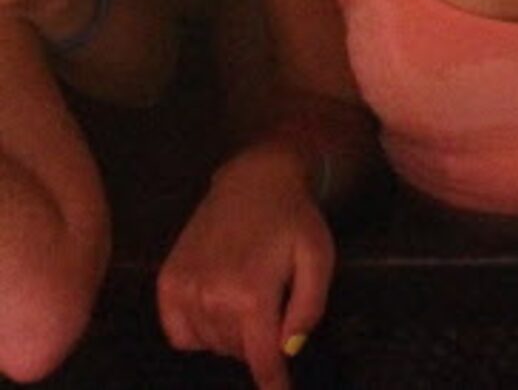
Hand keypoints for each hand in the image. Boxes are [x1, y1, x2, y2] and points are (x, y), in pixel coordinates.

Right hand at [157, 146, 335, 389]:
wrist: (253, 180)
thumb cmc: (293, 219)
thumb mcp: (318, 259)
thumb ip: (308, 309)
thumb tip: (287, 349)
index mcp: (251, 294)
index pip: (259, 357)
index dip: (272, 381)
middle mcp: (211, 297)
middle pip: (236, 351)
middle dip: (258, 342)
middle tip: (272, 307)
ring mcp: (184, 290)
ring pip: (210, 345)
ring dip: (231, 336)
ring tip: (248, 296)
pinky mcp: (166, 283)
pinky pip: (180, 334)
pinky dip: (198, 331)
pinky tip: (217, 305)